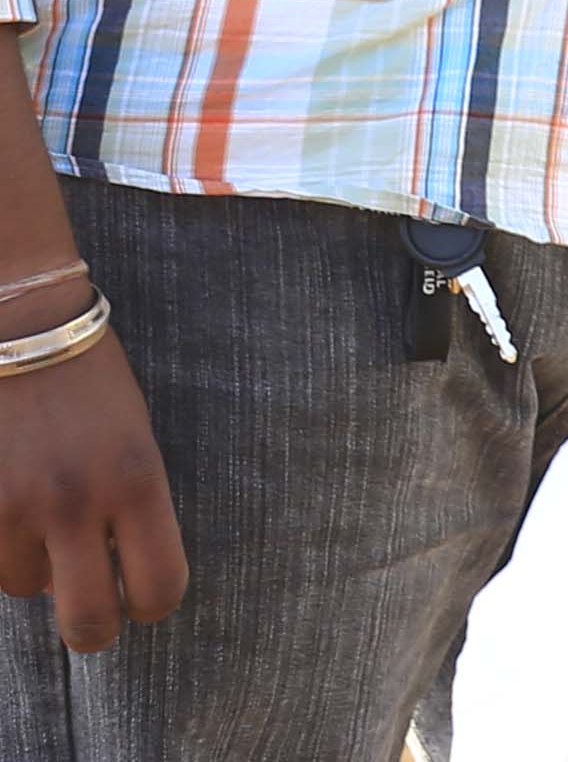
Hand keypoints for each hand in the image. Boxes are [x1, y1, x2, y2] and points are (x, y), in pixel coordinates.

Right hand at [0, 305, 182, 654]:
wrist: (22, 328)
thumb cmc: (89, 383)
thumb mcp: (134, 439)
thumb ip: (129, 507)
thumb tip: (109, 576)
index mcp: (138, 480)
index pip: (160, 586)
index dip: (151, 606)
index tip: (143, 602)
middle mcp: (77, 501)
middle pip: (89, 620)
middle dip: (93, 630)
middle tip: (92, 619)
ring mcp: (14, 506)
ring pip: (23, 587)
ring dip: (32, 565)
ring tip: (38, 514)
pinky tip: (9, 502)